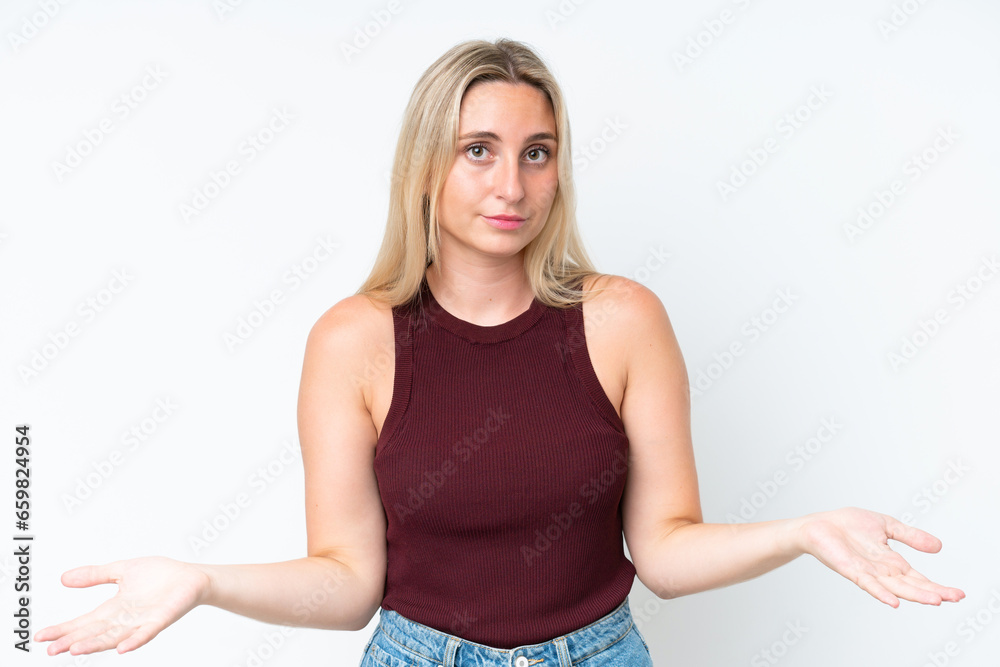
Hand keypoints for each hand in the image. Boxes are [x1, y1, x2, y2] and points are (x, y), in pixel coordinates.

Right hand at [34, 555, 210, 655]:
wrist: (191, 577)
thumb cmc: (160, 575)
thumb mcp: (122, 570)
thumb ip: (95, 576)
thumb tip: (63, 578)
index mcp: (114, 608)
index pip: (84, 622)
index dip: (63, 629)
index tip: (41, 637)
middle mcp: (125, 619)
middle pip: (94, 633)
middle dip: (73, 641)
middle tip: (51, 649)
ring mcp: (143, 622)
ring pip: (115, 637)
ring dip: (96, 644)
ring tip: (75, 650)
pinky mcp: (161, 619)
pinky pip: (147, 633)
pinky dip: (134, 641)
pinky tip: (121, 649)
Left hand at [797, 507, 964, 607]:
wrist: (818, 525)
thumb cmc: (848, 525)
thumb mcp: (886, 525)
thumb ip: (910, 536)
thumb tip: (939, 546)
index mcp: (891, 561)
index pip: (918, 578)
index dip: (937, 586)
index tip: (958, 594)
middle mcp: (881, 570)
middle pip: (911, 586)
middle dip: (933, 592)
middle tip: (954, 598)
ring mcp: (867, 572)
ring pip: (894, 587)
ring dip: (914, 595)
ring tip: (935, 601)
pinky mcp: (850, 569)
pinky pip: (867, 583)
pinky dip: (880, 593)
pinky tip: (893, 602)